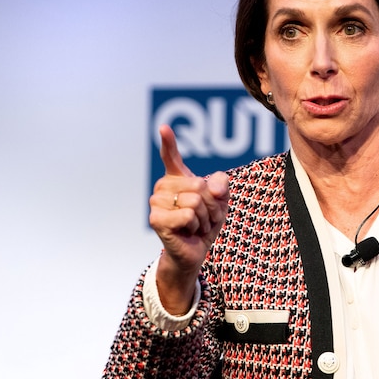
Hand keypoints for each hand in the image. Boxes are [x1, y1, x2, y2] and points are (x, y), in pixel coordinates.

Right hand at [149, 124, 229, 313]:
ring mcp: (156, 202)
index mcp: (177, 178)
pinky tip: (188, 232)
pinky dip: (196, 226)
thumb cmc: (206, 223)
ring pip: (195, 201)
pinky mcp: (156, 219)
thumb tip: (211, 186)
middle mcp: (163, 187)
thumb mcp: (221, 200)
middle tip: (203, 217)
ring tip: (196, 225)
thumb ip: (222, 184)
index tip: (164, 127)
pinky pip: (188, 215)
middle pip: (199, 184)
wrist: (196, 250)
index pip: (171, 156)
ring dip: (204, 218)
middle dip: (211, 205)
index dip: (168, 141)